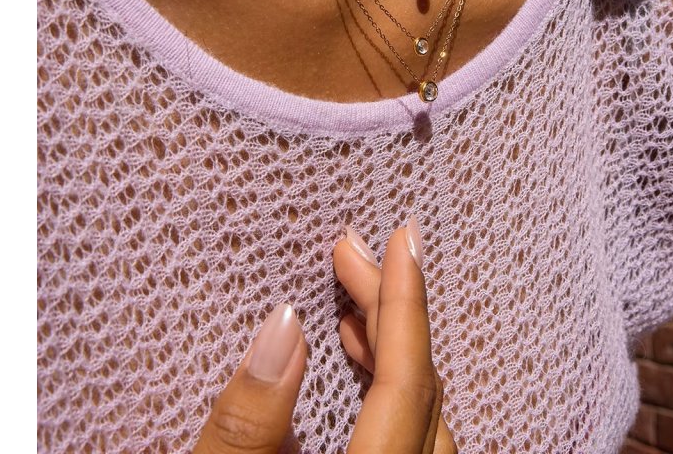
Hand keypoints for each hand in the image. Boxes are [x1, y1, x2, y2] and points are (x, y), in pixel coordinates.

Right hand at [192, 220, 455, 453]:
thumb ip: (248, 422)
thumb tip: (283, 325)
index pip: (405, 383)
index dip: (404, 305)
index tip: (402, 238)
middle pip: (420, 388)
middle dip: (389, 312)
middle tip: (349, 255)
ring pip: (425, 414)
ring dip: (393, 350)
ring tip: (354, 303)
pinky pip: (414, 433)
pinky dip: (393, 388)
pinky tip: (362, 363)